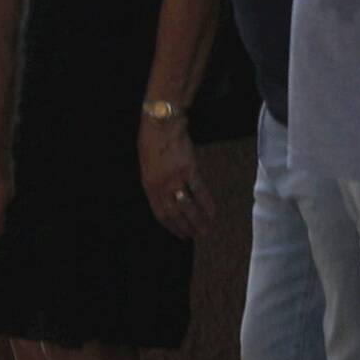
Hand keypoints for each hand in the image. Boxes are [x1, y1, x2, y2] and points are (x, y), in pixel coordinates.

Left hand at [134, 110, 201, 241]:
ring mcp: (175, 178)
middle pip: (175, 213)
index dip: (171, 227)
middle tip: (196, 237)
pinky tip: (213, 213)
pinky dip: (207, 204)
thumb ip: (155, 183)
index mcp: (149, 186)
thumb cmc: (152, 141)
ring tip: (205, 230)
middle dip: (186, 228)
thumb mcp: (147, 166)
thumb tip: (166, 198)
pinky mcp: (189, 169)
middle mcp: (161, 186)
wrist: (162, 123)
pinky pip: (200, 191)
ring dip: (198, 220)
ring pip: (188, 206)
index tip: (180, 235)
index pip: (160, 213)